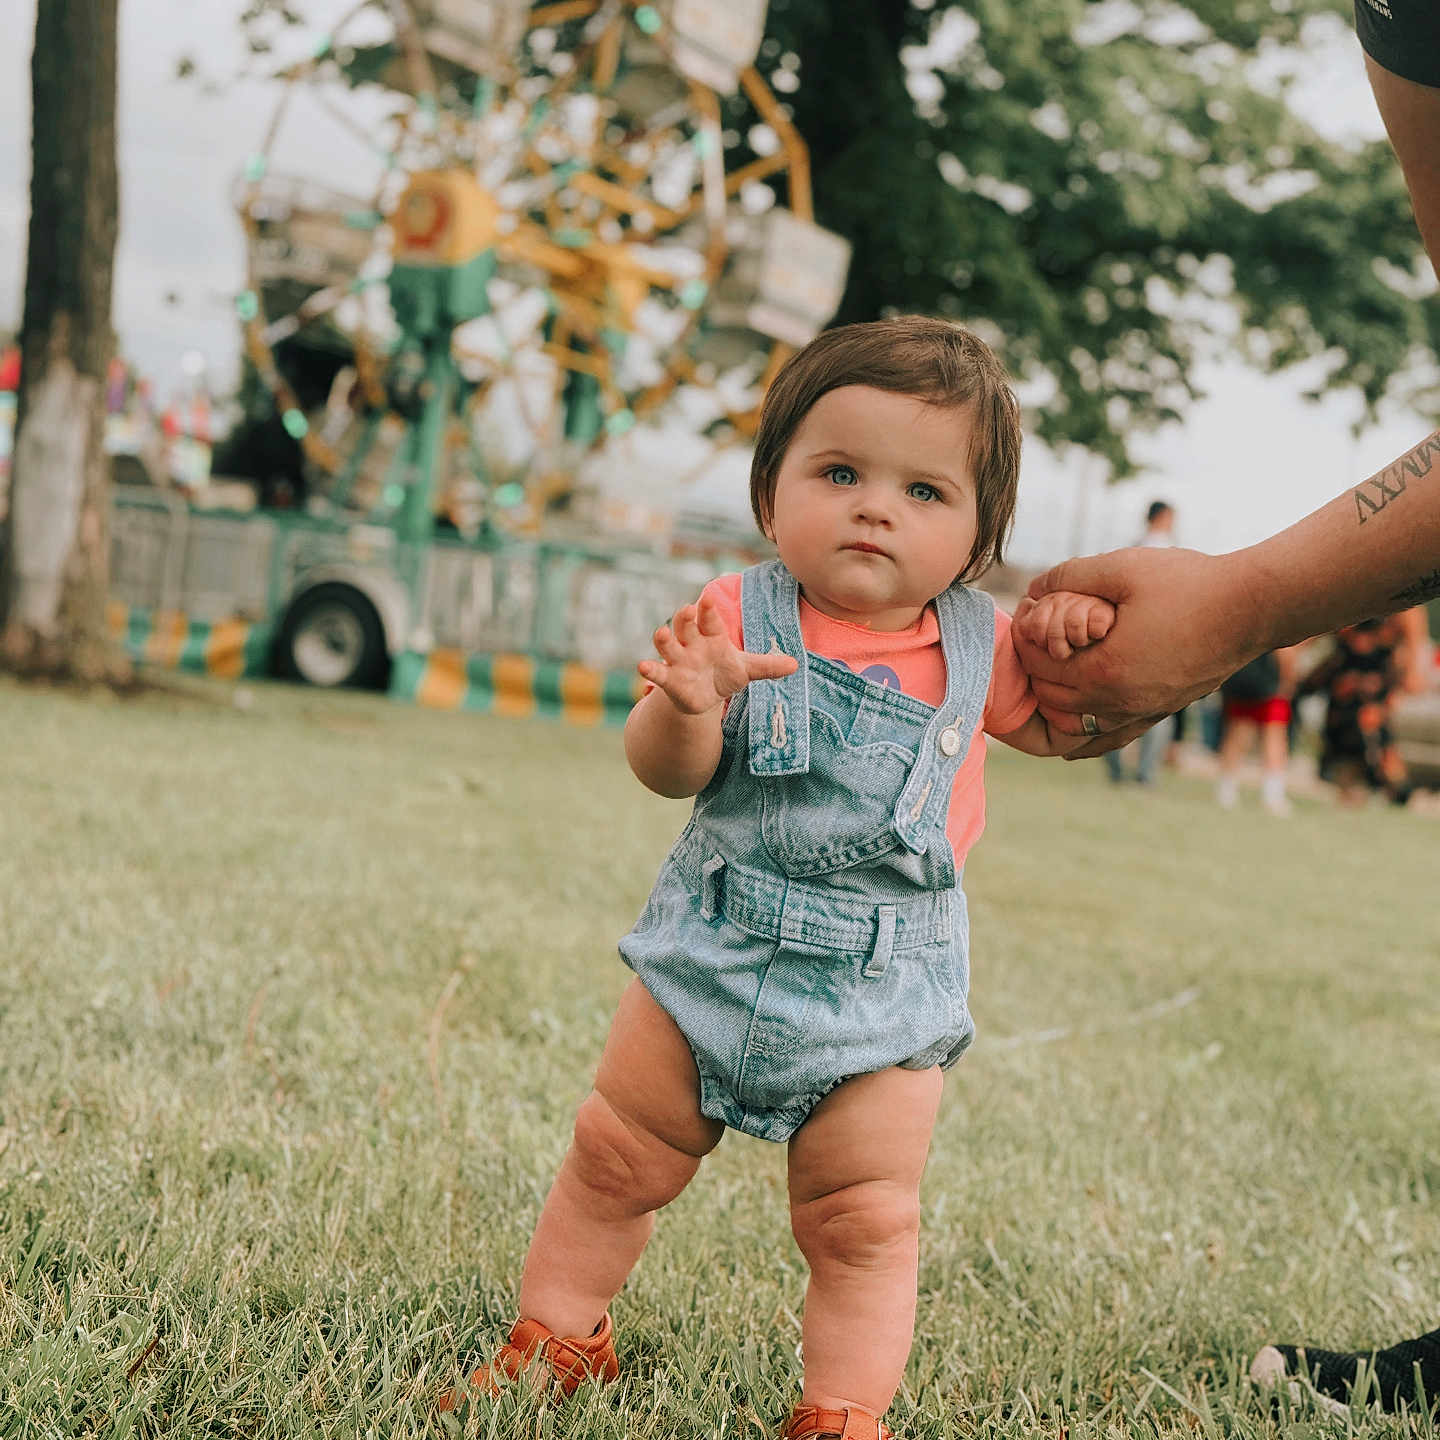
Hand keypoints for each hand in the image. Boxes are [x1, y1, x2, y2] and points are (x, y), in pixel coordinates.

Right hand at [637, 592, 798, 714]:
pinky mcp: (669, 679)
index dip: (709, 610)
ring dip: (663, 639)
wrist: (705, 696)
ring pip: (668, 645)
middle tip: (686, 610)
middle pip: (686, 626)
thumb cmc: (724, 674)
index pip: (710, 619)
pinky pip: (658, 673)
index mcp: (712, 635)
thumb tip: (795, 665)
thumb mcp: (747, 669)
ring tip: (661, 632)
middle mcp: (692, 644)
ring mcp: (678, 660)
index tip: (709, 599)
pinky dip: (650, 670)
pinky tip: (643, 667)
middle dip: (685, 619)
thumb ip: (767, 666)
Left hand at [1016, 547, 1261, 754]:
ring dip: (1057, 701)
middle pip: (1052, 698)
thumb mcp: (1122, 567)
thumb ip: (1070, 576)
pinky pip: (1112, 738)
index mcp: (1103, 671)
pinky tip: (1072, 742)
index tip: (1028, 616)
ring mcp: (1142, 712)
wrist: (1252, 607)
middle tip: (1036, 639)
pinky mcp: (1161, 712)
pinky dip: (1087, 738)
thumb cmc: (1189, 583)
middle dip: (1037, 669)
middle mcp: (1119, 703)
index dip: (1025, 641)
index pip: (1039, 667)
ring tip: (1050, 672)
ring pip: (1077, 724)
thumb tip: (1033, 590)